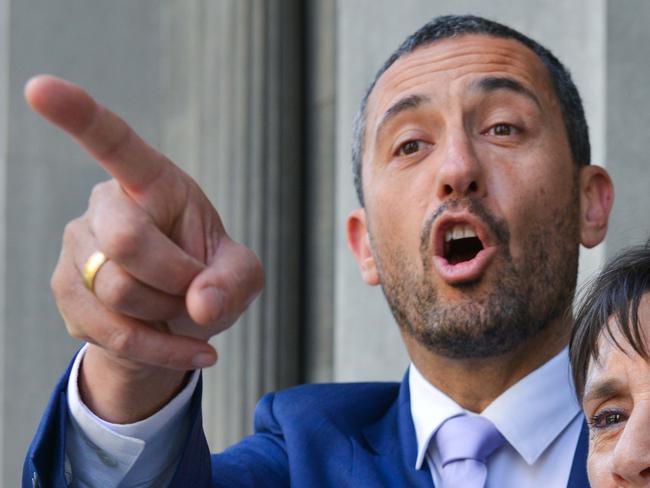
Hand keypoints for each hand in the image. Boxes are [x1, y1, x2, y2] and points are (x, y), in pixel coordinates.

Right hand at [25, 75, 264, 372]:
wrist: (176, 323)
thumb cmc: (208, 282)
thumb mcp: (241, 276)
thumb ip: (235, 282)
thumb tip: (201, 304)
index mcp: (153, 182)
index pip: (114, 143)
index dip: (78, 115)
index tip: (38, 88)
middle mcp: (105, 206)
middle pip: (128, 241)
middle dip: (175, 279)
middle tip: (196, 287)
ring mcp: (77, 248)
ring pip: (118, 293)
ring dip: (167, 315)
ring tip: (180, 308)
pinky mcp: (65, 291)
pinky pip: (111, 332)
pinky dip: (159, 349)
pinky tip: (180, 346)